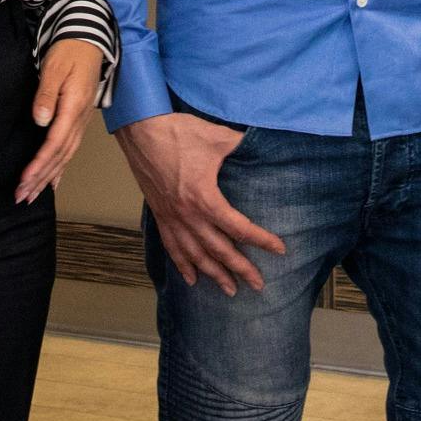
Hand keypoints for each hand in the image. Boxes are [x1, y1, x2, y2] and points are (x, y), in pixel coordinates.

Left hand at [14, 37, 107, 206]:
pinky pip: (69, 151)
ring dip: (48, 178)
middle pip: (60, 156)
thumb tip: (40, 120)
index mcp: (73, 108)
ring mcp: (81, 123)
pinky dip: (60, 169)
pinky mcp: (78, 122)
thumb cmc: (69, 52)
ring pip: (65, 157)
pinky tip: (52, 183)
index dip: (40, 164)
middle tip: (22, 196)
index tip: (24, 179)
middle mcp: (79, 120)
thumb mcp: (54, 68)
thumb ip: (47, 95)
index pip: (55, 143)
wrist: (89, 42)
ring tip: (31, 195)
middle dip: (41, 178)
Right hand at [116, 110, 283, 294]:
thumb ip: (242, 145)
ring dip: (214, 274)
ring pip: (195, 255)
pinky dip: (182, 265)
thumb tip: (263, 145)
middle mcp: (188, 215)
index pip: (239, 228)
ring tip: (230, 290)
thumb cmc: (178, 133)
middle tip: (258, 285)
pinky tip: (192, 279)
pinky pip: (171, 247)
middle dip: (240, 269)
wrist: (140, 131)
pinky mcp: (160, 215)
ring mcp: (171, 218)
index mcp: (205, 199)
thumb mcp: (217, 137)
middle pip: (219, 250)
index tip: (279, 249)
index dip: (261, 240)